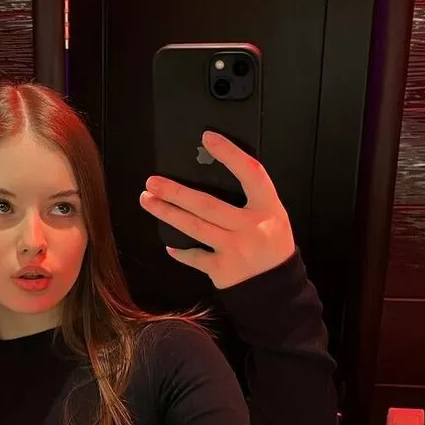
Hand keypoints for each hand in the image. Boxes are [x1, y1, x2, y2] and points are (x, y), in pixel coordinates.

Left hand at [139, 130, 295, 288]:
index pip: (251, 173)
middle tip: (152, 181)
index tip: (207, 138)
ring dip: (167, 213)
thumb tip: (207, 173)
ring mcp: (235, 250)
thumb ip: (249, 198)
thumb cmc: (270, 243)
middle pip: (207, 204)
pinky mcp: (223, 270)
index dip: (230, 154)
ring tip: (147, 200)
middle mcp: (251, 227)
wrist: (277, 286)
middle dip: (176, 192)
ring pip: (194, 228)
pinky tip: (168, 244)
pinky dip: (181, 251)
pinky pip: (195, 257)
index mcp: (267, 208)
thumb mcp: (272, 215)